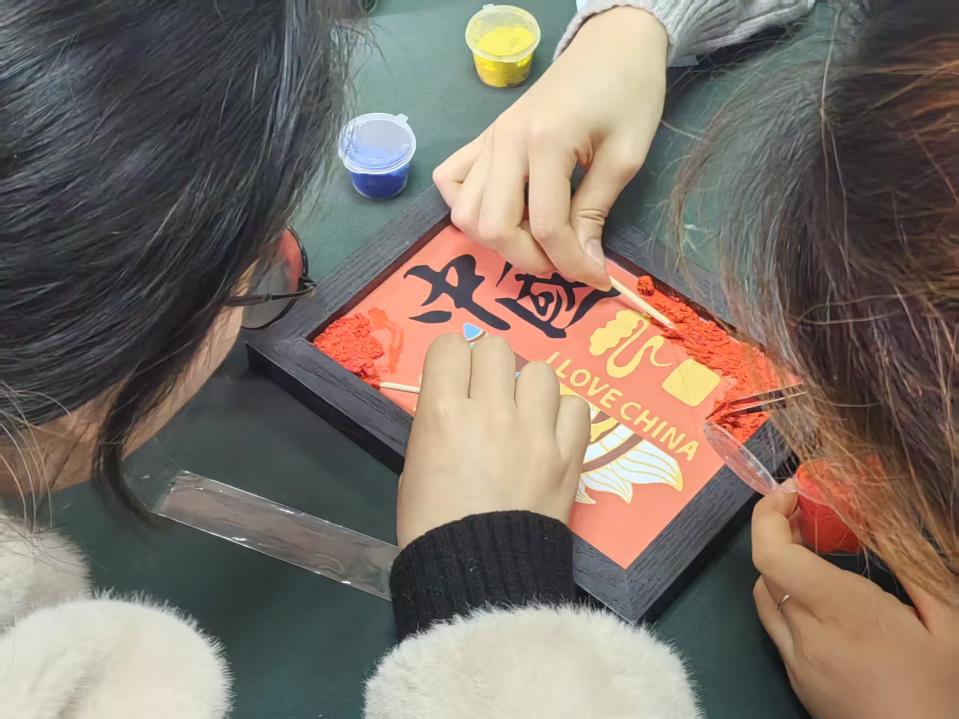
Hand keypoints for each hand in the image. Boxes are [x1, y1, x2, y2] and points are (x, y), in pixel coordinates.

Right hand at [396, 334, 589, 548]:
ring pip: (540, 371)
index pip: (450, 346)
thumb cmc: (432, 526)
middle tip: (487, 396)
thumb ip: (438, 424)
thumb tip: (460, 404)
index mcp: (442, 414)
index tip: (454, 378)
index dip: (451, 359)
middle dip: (488, 367)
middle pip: (496, 347)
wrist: (480, 577)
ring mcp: (534, 432)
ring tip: (523, 415)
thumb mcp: (414, 467)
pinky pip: (576, 406)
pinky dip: (563, 415)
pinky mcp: (569, 455)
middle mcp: (489, 412)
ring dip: (528, 388)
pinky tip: (550, 434)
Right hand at [434, 7, 668, 288]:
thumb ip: (596, 213)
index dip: (572, 264)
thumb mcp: (626, 158)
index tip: (597, 280)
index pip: (547, 226)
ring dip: (497, 240)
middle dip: (530, 259)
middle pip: (495, 227)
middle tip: (564, 262)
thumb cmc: (629, 94)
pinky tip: (502, 211)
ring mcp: (489, 139)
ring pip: (465, 213)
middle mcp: (505, 142)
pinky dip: (468, 207)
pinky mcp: (484, 137)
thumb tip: (586, 265)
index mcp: (545, 143)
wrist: (612, 45)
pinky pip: (452, 180)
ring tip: (535, 241)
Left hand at [752, 490, 958, 718]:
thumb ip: (915, 566)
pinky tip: (819, 599)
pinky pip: (776, 628)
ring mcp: (797, 662)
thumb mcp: (948, 624)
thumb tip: (885, 519)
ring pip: (763, 598)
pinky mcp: (796, 681)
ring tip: (812, 551)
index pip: (772, 556)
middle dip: (778, 532)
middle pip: (764, 570)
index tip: (791, 493)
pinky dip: (785, 601)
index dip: (768, 516)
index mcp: (844, 613)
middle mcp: (808, 635)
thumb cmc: (943, 693)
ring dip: (778, 567)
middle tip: (808, 514)